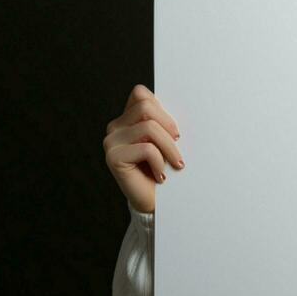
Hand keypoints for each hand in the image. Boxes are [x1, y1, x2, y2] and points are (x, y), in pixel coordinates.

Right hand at [103, 84, 183, 213]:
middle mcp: (115, 127)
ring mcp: (111, 141)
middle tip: (178, 147)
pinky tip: (161, 176)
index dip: (162, 108)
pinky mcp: (113, 157)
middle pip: (147, 107)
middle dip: (169, 127)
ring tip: (175, 164)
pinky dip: (160, 162)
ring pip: (149, 127)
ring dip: (170, 148)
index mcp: (128, 119)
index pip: (141, 93)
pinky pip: (147, 148)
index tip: (175, 131)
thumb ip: (165, 122)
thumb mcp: (169, 141)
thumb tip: (184, 103)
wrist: (156, 202)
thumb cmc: (166, 169)